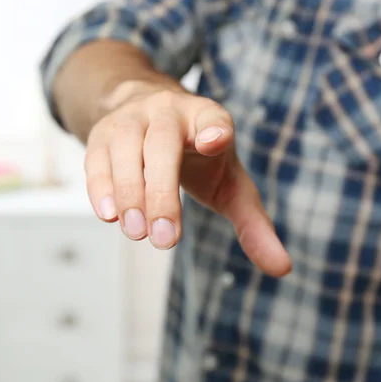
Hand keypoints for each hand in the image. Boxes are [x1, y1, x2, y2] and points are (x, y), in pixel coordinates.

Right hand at [84, 81, 291, 276]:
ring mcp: (132, 119)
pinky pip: (97, 155)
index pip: (214, 118)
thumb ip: (253, 224)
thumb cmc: (199, 157)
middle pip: (162, 144)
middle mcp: (168, 112)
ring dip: (129, 191)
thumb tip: (283, 269)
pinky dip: (101, 184)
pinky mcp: (103, 132)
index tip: (215, 140)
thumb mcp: (230, 185)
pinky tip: (108, 214)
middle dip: (162, 190)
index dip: (214, 128)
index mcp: (207, 118)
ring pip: (126, 146)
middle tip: (165, 240)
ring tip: (135, 233)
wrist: (150, 116)